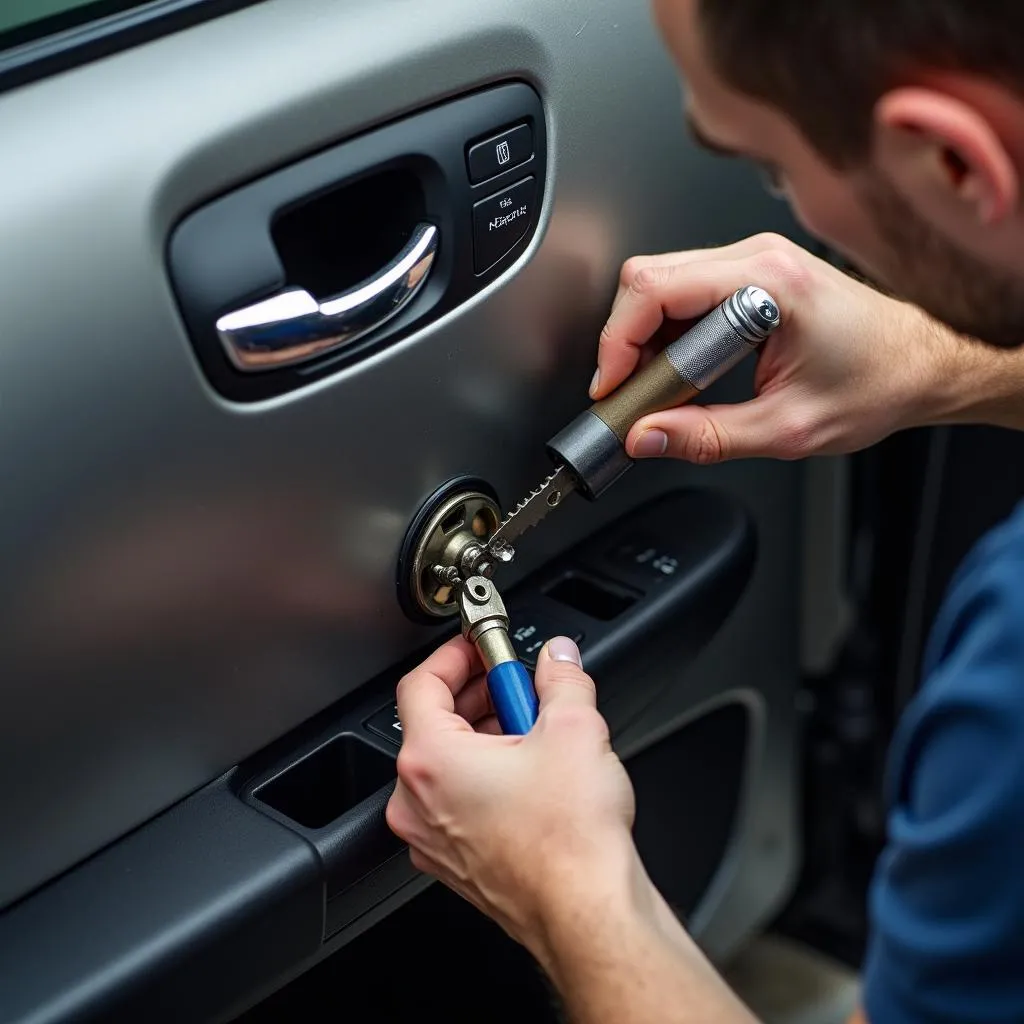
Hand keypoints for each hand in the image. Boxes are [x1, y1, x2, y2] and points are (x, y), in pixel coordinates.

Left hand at [386, 635, 636, 954]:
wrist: (588, 915)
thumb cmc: (570, 842)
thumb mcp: (574, 727)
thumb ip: (561, 678)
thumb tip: (558, 658)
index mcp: (431, 760)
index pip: (421, 684)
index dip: (454, 655)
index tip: (480, 645)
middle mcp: (418, 801)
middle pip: (431, 723)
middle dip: (477, 693)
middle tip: (515, 682)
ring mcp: (433, 837)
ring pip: (446, 765)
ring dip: (484, 734)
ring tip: (533, 728)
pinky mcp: (456, 862)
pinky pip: (458, 802)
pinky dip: (485, 777)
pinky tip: (531, 773)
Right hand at [594, 233, 953, 463]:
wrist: (923, 364)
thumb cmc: (878, 383)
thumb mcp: (786, 428)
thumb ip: (706, 437)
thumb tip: (645, 438)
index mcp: (768, 283)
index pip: (655, 290)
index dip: (619, 342)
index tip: (612, 386)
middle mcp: (758, 257)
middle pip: (648, 279)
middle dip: (625, 340)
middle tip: (630, 393)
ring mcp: (754, 261)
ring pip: (660, 281)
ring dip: (645, 338)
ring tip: (659, 388)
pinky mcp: (752, 274)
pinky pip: (684, 289)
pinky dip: (668, 332)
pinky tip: (681, 369)